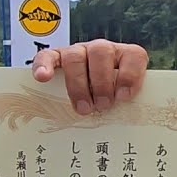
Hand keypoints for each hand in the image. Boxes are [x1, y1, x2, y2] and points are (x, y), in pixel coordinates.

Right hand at [31, 39, 149, 115]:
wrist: (91, 85)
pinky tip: (43, 77)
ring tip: (83, 108)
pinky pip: (47, 56)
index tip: (124, 96)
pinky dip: (44, 66)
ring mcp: (79, 51)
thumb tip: (129, 127)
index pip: (134, 55)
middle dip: (102, 82)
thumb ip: (129, 105)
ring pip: (75, 57)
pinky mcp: (56, 57)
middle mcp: (102, 49)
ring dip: (78, 84)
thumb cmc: (110, 96)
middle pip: (101, 53)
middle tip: (102, 105)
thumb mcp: (123, 99)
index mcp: (125, 56)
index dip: (130, 75)